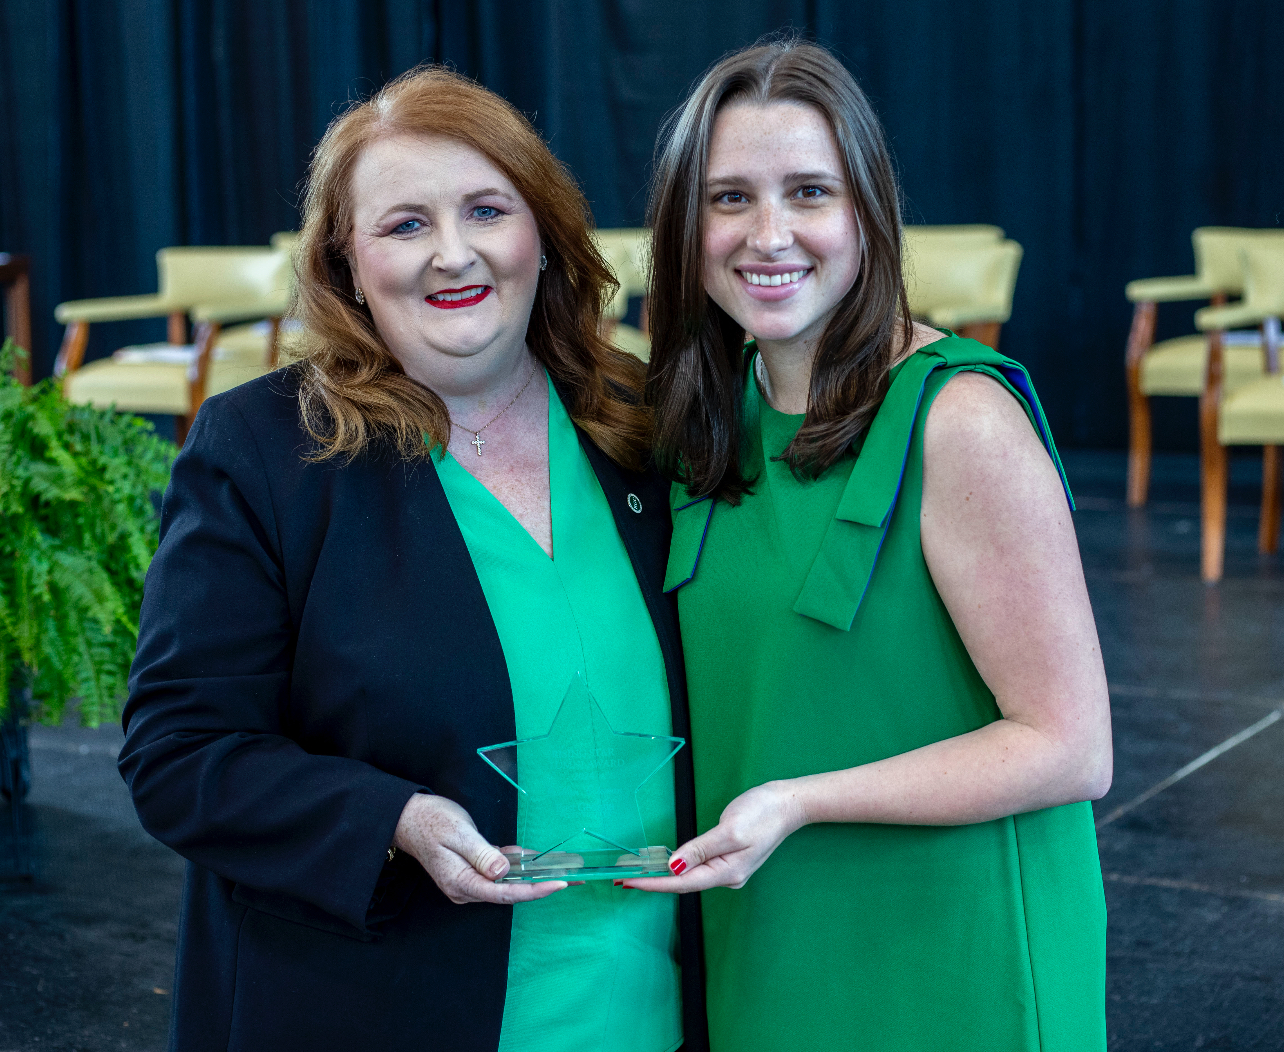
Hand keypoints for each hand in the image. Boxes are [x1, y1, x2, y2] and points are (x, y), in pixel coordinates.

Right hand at [394, 793, 567, 903]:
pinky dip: (517, 863)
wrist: (408, 817)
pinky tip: (535, 857)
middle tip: (571, 879)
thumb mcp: (459, 834)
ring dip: (532, 874)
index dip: (534, 891)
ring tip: (563, 870)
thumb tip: (504, 872)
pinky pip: (499, 869)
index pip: (504, 893)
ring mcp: (469, 880)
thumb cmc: (431, 822)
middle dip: (540, 885)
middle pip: (509, 891)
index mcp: (462, 883)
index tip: (558, 885)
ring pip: (507, 881)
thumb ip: (482, 854)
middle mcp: (466, 887)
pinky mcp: (471, 869)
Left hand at [624, 781, 806, 892]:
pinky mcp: (728, 857)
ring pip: (690, 876)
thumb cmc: (762, 813)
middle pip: (684, 883)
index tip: (629, 883)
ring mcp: (728, 868)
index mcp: (727, 873)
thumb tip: (674, 867)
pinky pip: (698, 867)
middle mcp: (727, 876)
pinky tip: (667, 864)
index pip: (682, 883)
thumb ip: (700, 849)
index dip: (653, 884)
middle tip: (623, 878)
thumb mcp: (730, 830)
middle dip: (654, 881)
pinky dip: (679, 866)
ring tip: (638, 872)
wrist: (788, 803)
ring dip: (664, 875)